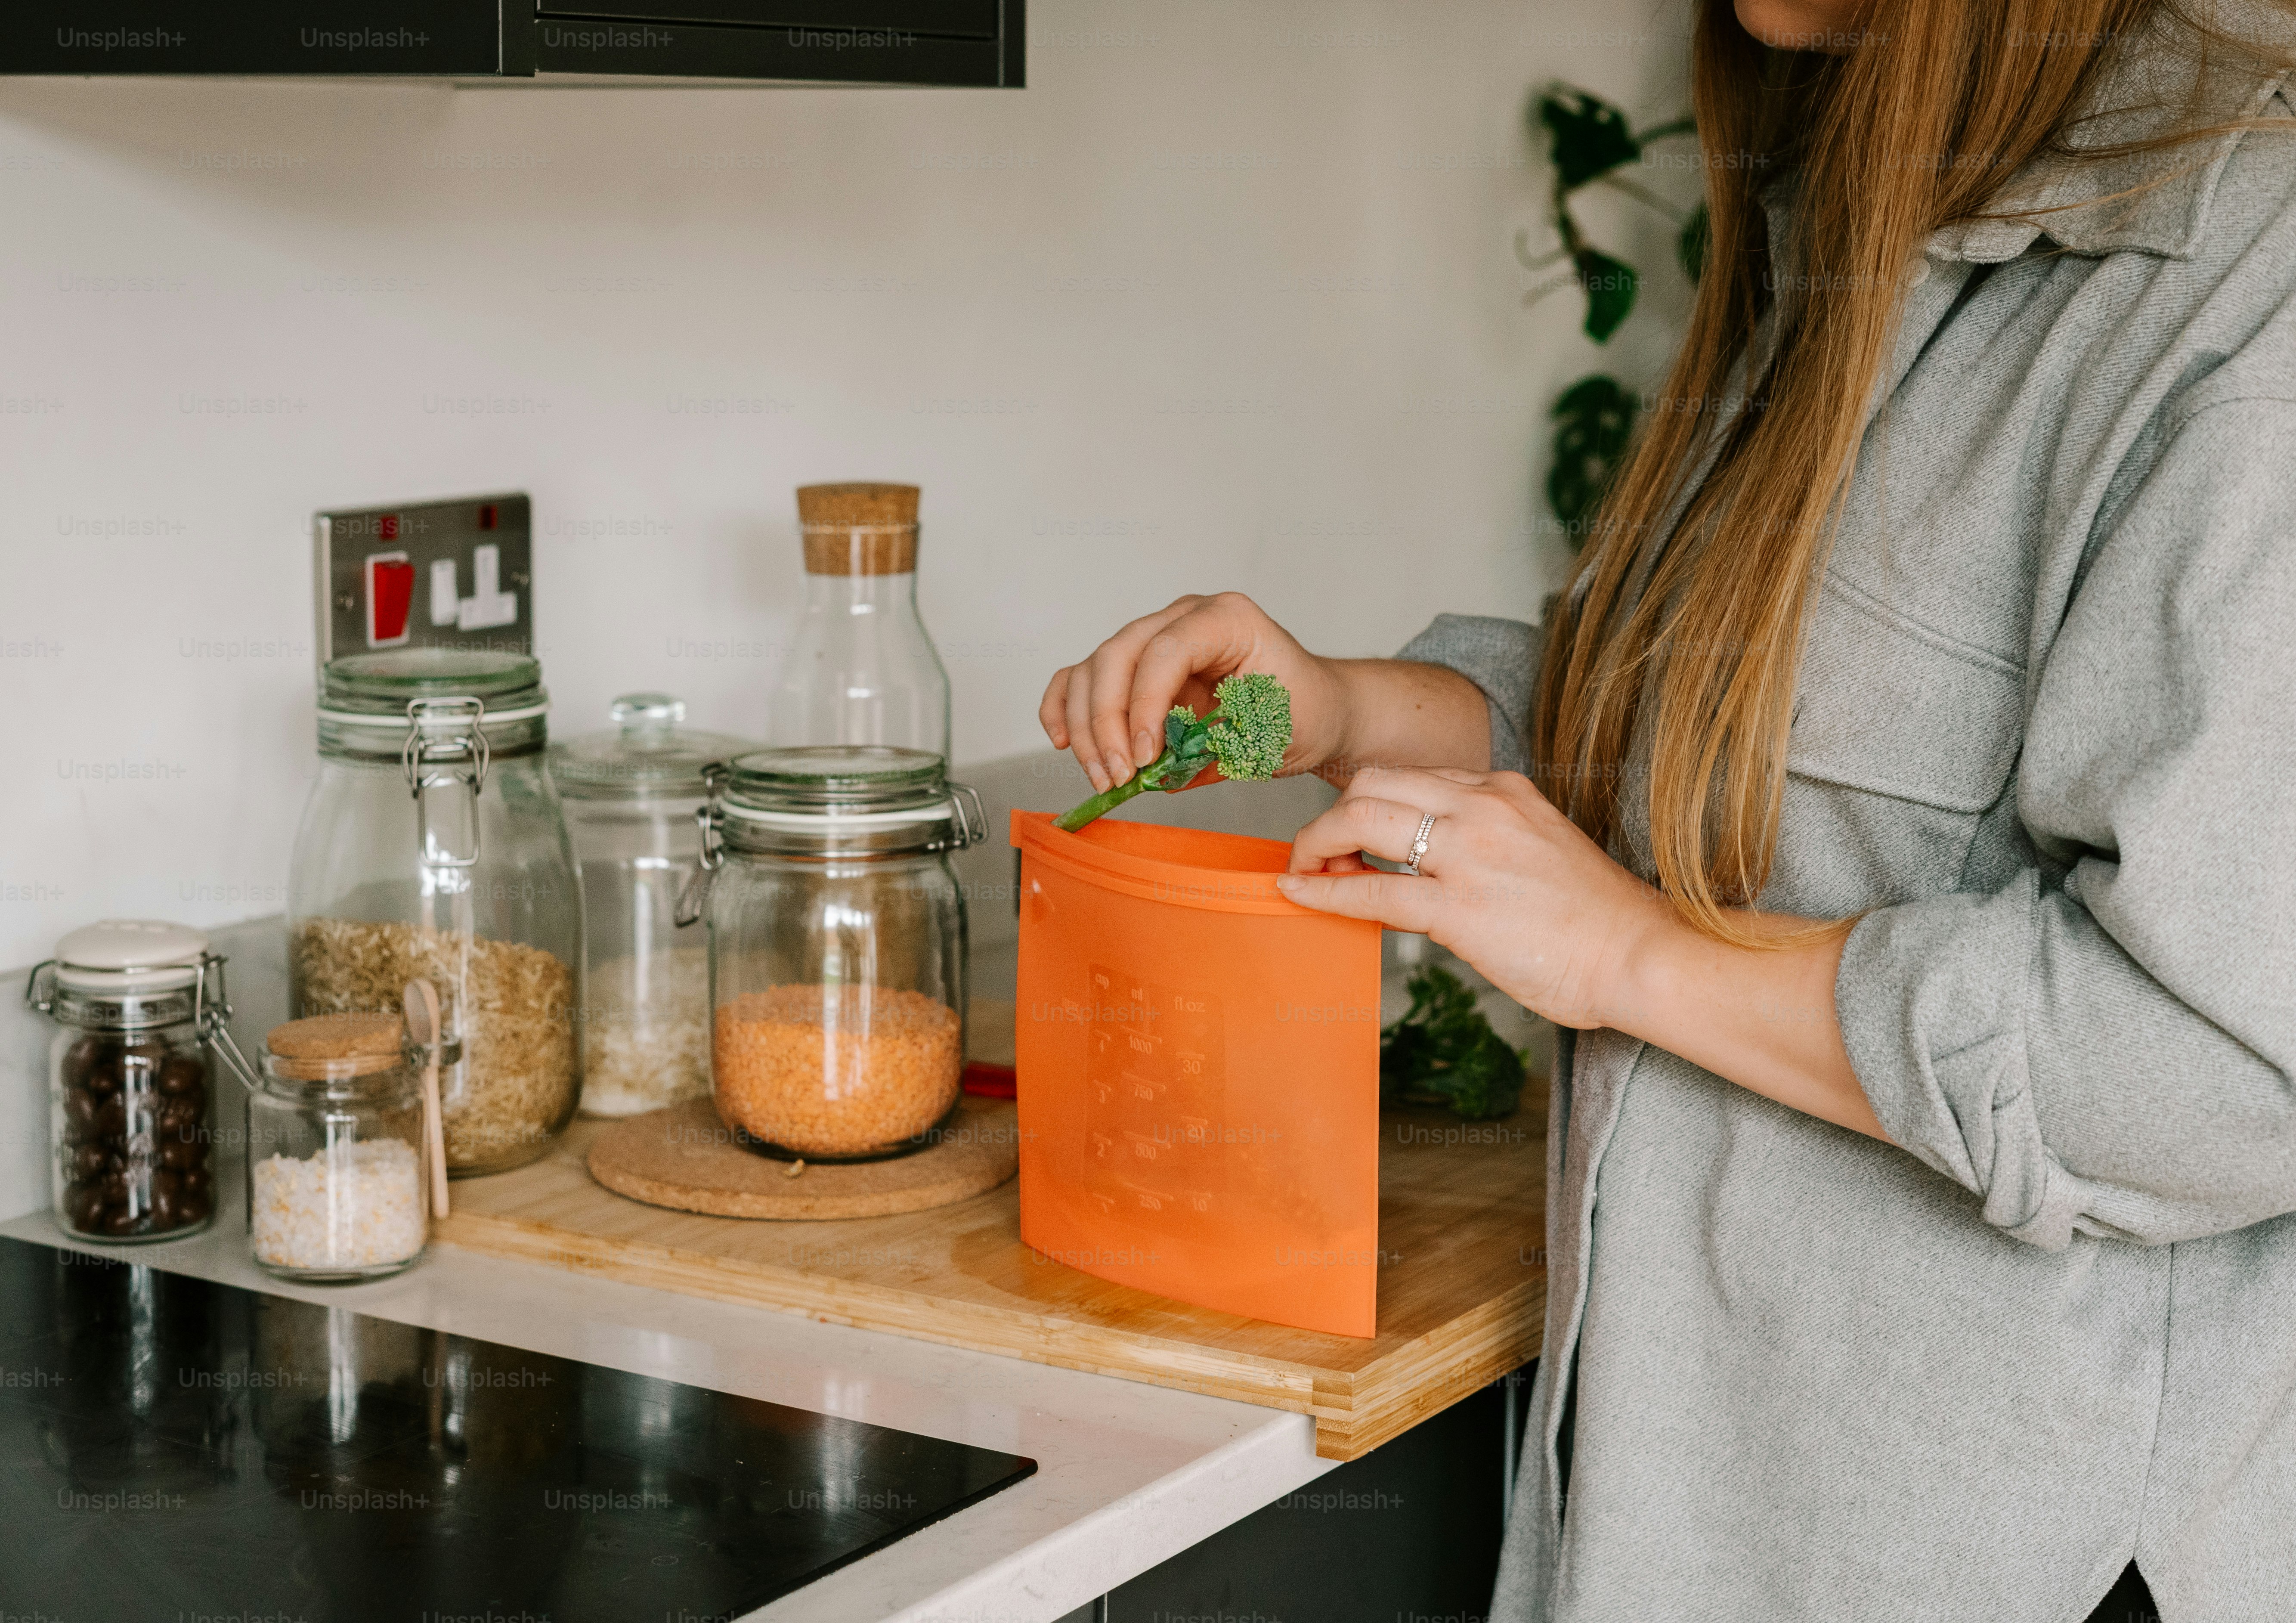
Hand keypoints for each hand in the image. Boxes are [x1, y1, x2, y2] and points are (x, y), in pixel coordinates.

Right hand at [1038, 593, 1347, 793]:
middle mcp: (1185, 617)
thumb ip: (1210, 748)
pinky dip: (1067, 707)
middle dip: (1108, 722)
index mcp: (1227, 620)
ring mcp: (1156, 636)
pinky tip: (1063, 740)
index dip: (1145, 705)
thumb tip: (1150, 770)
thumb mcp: (1270, 735)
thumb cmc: (1302, 714)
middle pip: (1118, 655)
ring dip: (1088, 727)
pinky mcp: (1137, 666)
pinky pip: (1085, 677)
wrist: (1314, 710)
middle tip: (1118, 776)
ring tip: (1106, 777)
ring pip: (1093, 669)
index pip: (1166, 650)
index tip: (1145, 757)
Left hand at [1274, 765, 1886, 1137]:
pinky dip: (1323, 889)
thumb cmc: (1596, 921)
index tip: (1351, 834)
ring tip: (1303, 872)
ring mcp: (1469, 854)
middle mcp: (1482, 807)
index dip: (1368, 804)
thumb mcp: (1539, 852)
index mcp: (1503, 790)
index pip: (1412, 777)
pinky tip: (1298, 895)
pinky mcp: (1458, 908)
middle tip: (1314, 851)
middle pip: (1373, 783)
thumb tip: (1434, 868)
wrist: (1642, 956)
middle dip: (1331, 814)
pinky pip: (1370, 888)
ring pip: (1361, 819)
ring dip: (1317, 844)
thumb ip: (1486, 843)